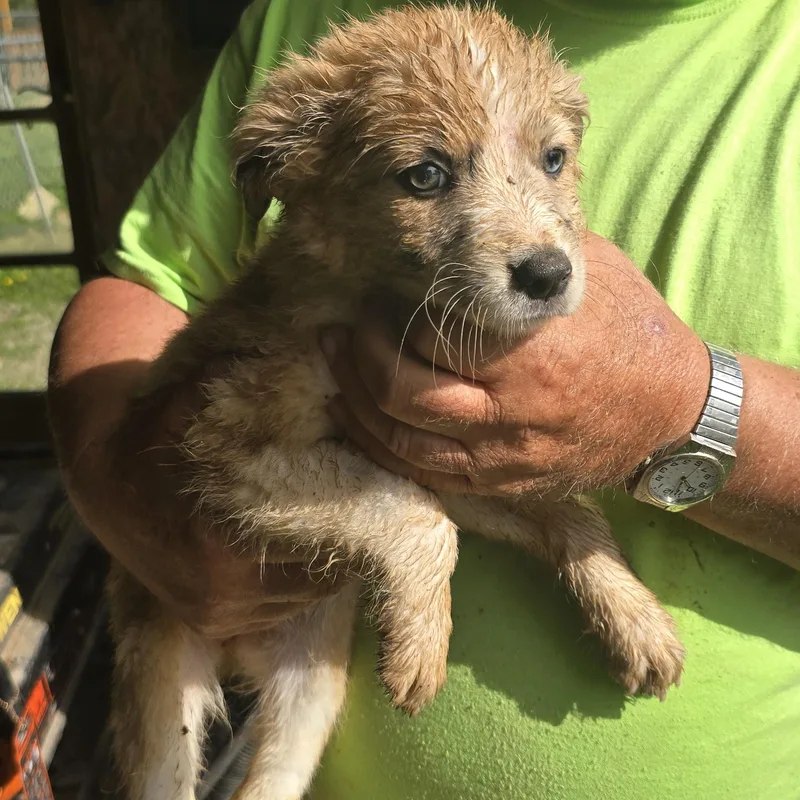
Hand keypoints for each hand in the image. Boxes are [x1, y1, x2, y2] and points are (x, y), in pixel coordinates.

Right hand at [97, 362, 344, 638]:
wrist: (105, 488)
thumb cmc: (155, 438)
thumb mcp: (189, 400)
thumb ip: (238, 382)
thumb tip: (303, 359)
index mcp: (219, 542)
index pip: (318, 543)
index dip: (349, 519)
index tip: (364, 493)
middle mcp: (223, 591)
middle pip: (318, 580)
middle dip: (343, 546)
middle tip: (360, 511)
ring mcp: (219, 615)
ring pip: (302, 600)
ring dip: (321, 569)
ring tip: (334, 528)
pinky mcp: (215, 626)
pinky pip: (278, 614)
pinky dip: (295, 588)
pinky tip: (298, 552)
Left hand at [321, 232, 709, 496]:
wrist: (674, 413)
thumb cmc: (632, 333)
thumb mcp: (590, 273)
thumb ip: (527, 253)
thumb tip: (478, 219)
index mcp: (530, 349)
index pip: (430, 334)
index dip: (389, 316)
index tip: (372, 298)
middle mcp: (512, 410)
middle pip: (403, 390)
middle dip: (358, 359)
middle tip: (342, 332)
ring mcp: (505, 457)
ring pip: (403, 441)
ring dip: (357, 405)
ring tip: (337, 371)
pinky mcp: (503, 487)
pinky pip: (425, 476)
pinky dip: (384, 448)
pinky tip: (362, 420)